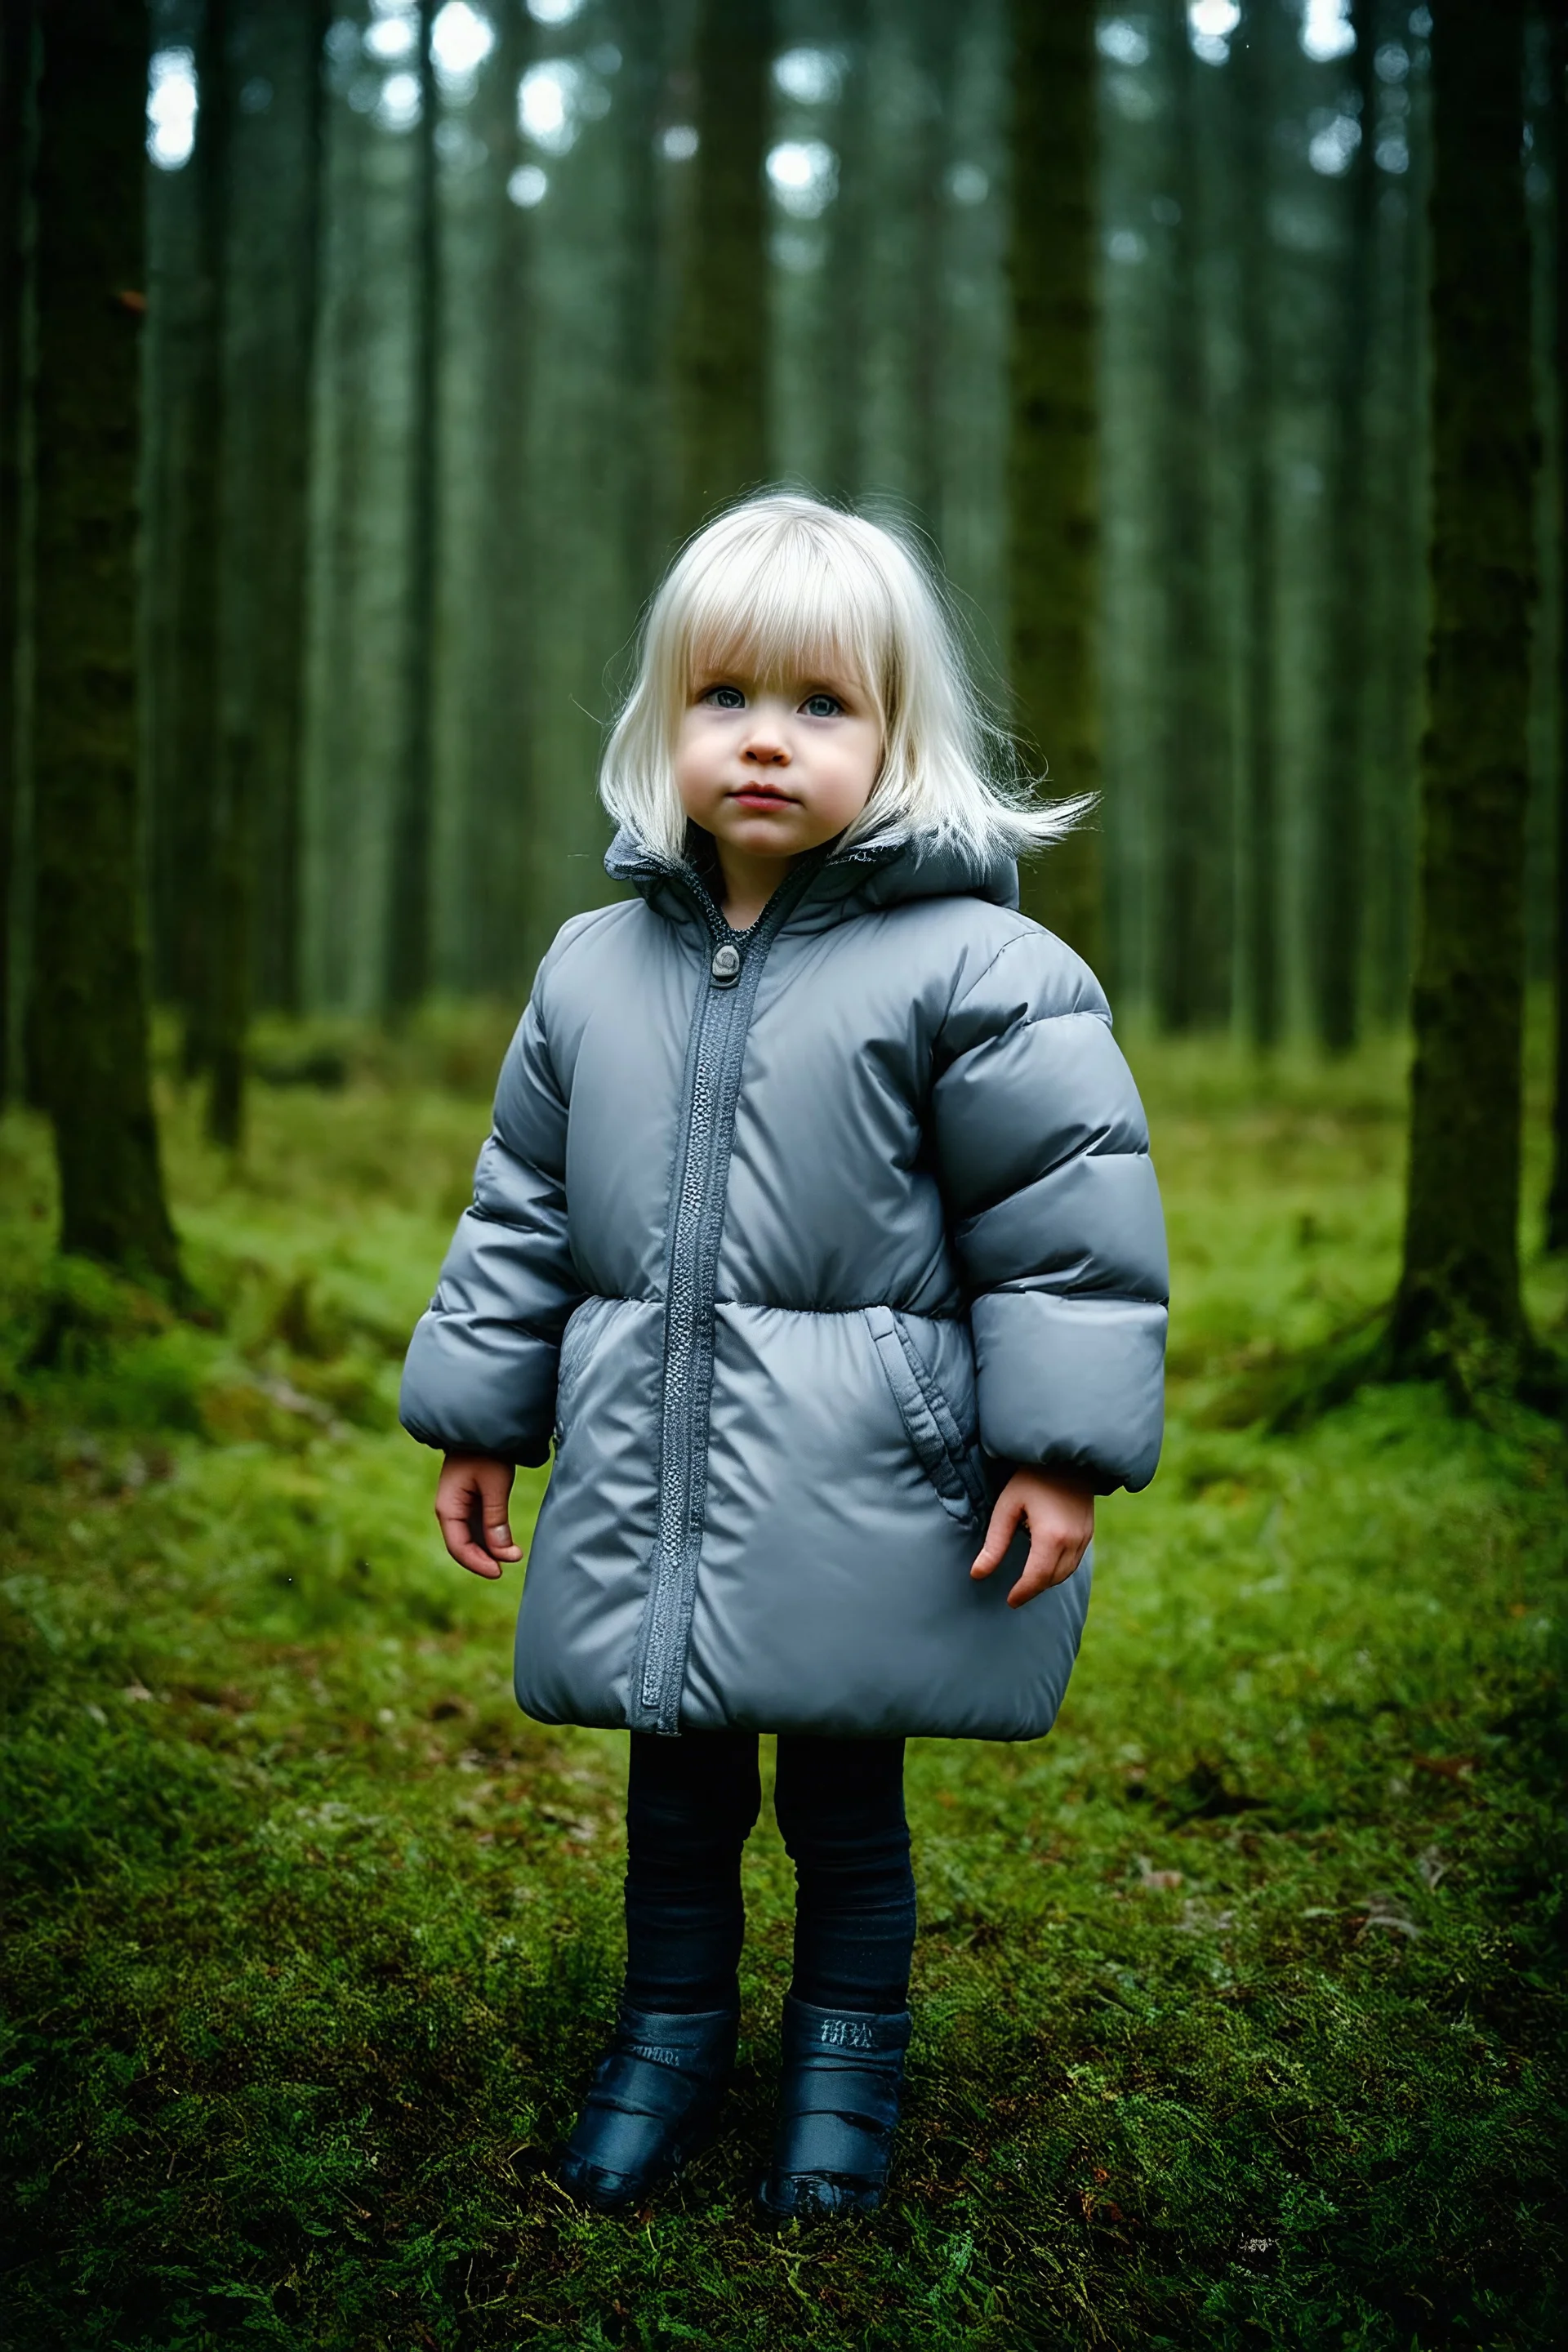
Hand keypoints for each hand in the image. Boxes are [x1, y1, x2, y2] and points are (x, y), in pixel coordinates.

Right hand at [434, 1452, 521, 1579]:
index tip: (498, 1572)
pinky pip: (476, 1528)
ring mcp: (458, 1508)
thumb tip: (502, 1552)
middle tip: (507, 1567)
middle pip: (462, 1546)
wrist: (482, 1429)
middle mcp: (449, 1511)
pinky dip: (490, 1539)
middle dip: (484, 1559)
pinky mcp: (469, 1503)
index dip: (477, 1563)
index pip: (458, 1546)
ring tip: (513, 1555)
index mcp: (448, 1507)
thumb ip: (496, 1518)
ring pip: (470, 1539)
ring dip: (489, 1550)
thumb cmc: (487, 1452)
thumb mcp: (495, 1484)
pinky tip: (507, 1545)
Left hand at [970, 1469, 1093, 1608]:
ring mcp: (1085, 1537)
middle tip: (1016, 1594)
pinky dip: (1060, 1568)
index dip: (1022, 1592)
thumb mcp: (1007, 1507)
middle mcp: (1073, 1541)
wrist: (1066, 1457)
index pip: (1037, 1578)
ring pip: (1066, 1572)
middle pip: (1053, 1579)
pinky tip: (1045, 1564)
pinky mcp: (1090, 1531)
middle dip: (1034, 1589)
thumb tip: (978, 1574)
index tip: (1010, 1600)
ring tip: (1028, 1581)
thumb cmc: (1031, 1478)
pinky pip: (1075, 1561)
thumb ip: (994, 1544)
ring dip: (1047, 1580)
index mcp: (1051, 1537)